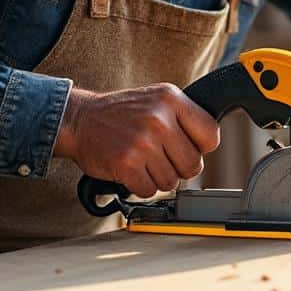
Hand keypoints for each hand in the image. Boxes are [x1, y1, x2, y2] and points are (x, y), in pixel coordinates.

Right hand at [55, 83, 220, 196]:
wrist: (80, 119)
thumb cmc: (122, 113)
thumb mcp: (157, 100)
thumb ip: (183, 118)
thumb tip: (209, 145)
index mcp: (171, 99)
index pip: (211, 135)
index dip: (200, 148)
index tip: (186, 147)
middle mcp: (159, 119)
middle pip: (193, 165)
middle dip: (178, 167)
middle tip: (160, 157)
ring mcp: (143, 142)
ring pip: (172, 182)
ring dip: (157, 177)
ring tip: (142, 160)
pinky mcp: (126, 164)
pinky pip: (149, 191)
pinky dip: (140, 186)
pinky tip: (131, 169)